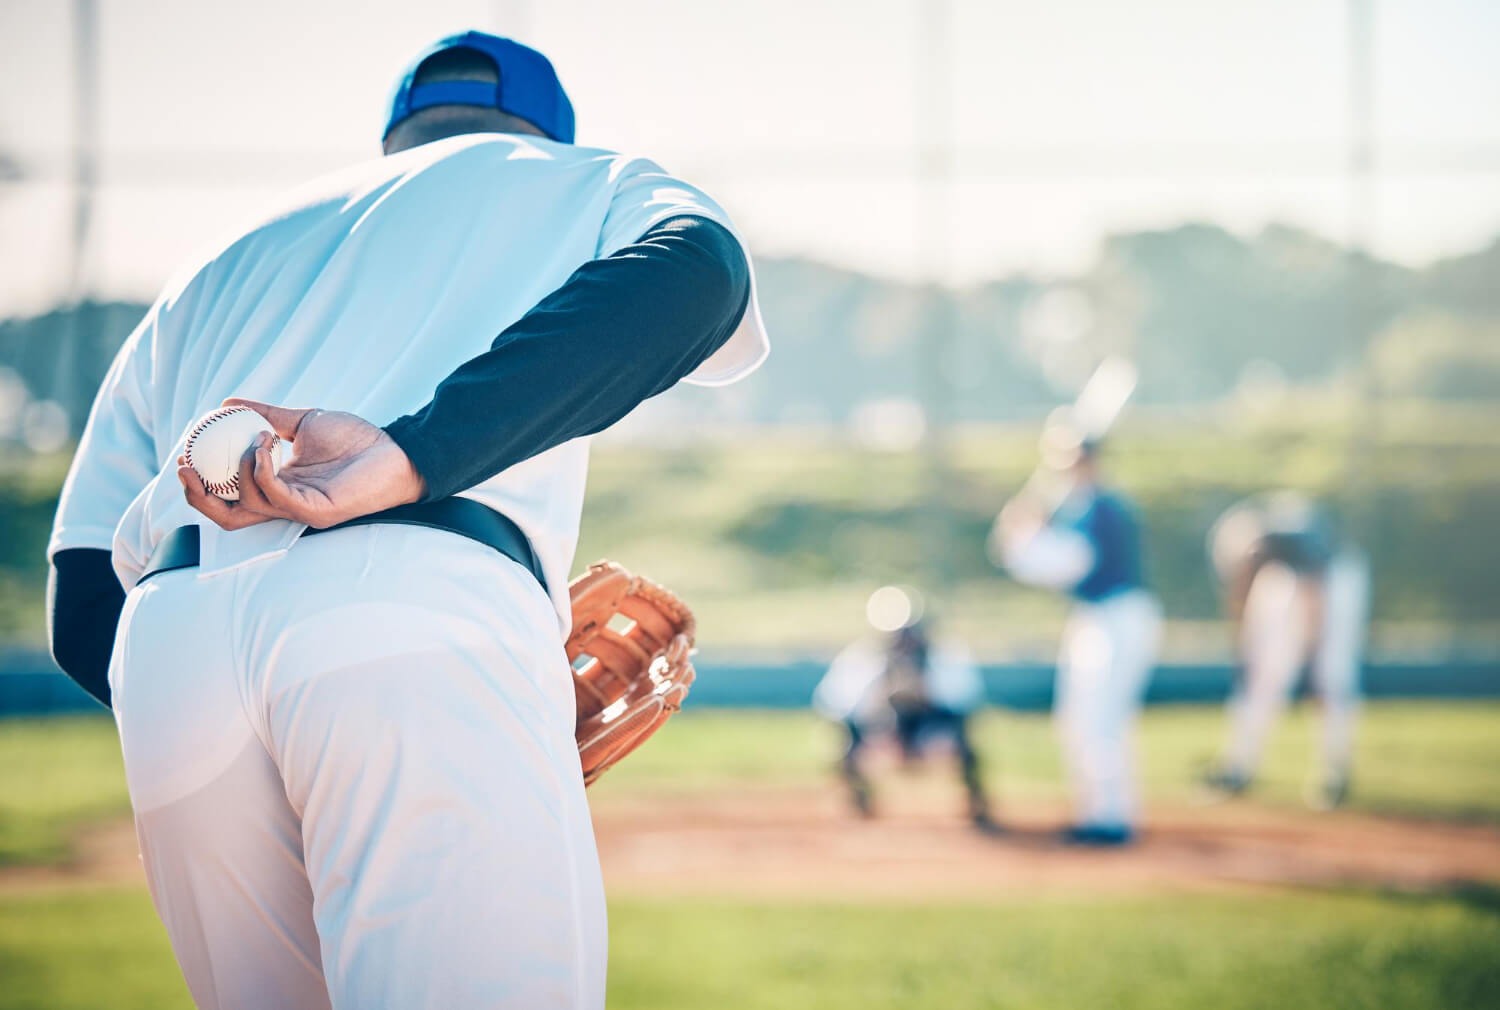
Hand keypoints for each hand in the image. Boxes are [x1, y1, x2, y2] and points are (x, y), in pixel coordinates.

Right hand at [178, 398, 426, 530]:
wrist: (395, 448)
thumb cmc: (356, 440)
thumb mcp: (302, 422)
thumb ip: (266, 415)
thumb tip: (225, 404)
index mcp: (276, 487)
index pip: (228, 499)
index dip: (200, 485)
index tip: (183, 457)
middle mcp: (284, 504)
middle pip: (227, 518)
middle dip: (198, 497)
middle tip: (184, 467)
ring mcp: (299, 510)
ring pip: (248, 505)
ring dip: (239, 468)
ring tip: (257, 437)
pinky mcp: (317, 511)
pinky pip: (277, 497)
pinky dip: (261, 470)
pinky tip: (265, 444)